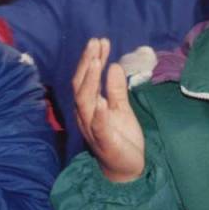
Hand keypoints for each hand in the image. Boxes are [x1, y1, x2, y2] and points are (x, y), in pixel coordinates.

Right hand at [73, 38, 144, 182]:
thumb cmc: (121, 136)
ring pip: (85, 103)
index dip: (91, 60)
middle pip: (81, 86)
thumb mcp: (122, 109)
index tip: (100, 41)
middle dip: (88, 63)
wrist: (127, 168)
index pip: (87, 79)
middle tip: (96, 43)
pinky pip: (99, 127)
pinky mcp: (105, 142)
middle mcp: (87, 116)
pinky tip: (102, 101)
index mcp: (91, 106)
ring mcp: (94, 129)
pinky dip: (99, 114)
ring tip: (98, 61)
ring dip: (91, 81)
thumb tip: (114, 64)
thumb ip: (117, 89)